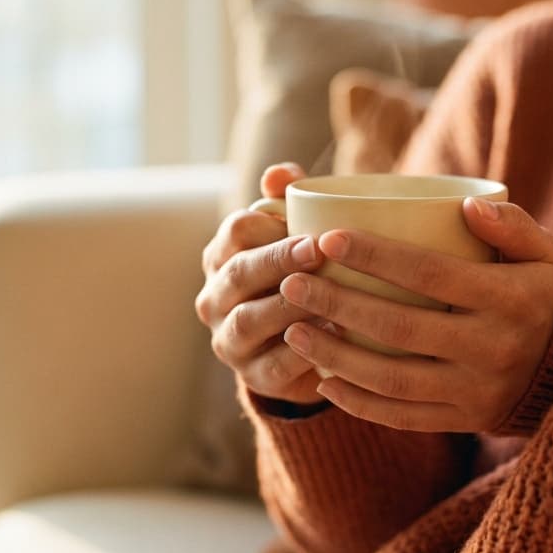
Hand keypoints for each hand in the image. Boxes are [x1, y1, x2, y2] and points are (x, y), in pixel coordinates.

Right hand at [195, 162, 327, 405]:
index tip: (309, 224)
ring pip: (250, 320)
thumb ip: (289, 202)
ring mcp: (230, 340)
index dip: (269, 225)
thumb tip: (281, 174)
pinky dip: (304, 350)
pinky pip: (274, 365)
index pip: (236, 231)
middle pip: (239, 273)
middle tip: (318, 250)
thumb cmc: (304, 276)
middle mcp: (216, 297)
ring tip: (328, 295)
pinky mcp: (254, 378)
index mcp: (224, 255)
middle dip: (278, 260)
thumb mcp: (296, 237)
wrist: (308, 347)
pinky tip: (336, 335)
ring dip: (288, 306)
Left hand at [278, 198, 552, 431]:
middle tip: (291, 282)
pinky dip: (359, 402)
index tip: (327, 237)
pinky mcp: (464, 419)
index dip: (375, 256)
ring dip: (335, 356)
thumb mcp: (547, 255)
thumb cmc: (547, 296)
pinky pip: (403, 417)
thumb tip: (467, 206)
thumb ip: (512, 226)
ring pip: (392, 379)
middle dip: (337, 303)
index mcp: (507, 300)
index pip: (429, 274)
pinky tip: (324, 381)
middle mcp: (490, 349)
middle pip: (398, 328)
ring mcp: (475, 391)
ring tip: (294, 332)